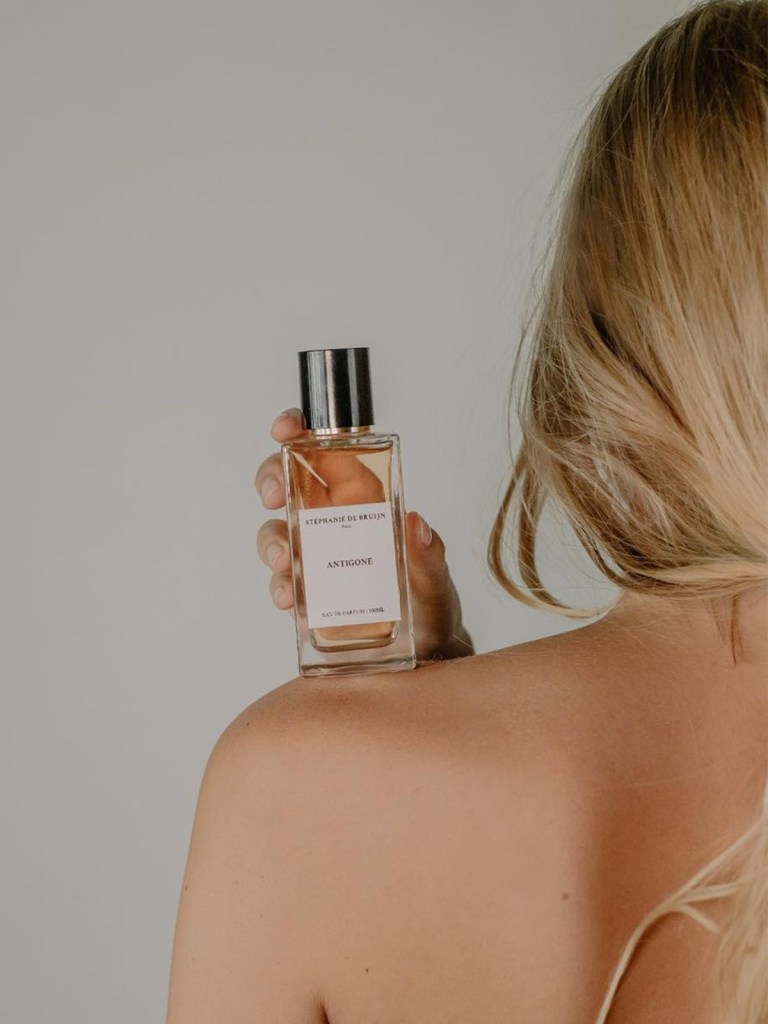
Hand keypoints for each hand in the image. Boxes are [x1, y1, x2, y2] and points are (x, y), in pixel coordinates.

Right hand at [254, 408, 473, 661]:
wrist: (426, 658)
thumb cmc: (431, 607)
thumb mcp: (436, 579)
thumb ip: (429, 554)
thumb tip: (416, 524)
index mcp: (364, 501)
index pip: (327, 454)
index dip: (301, 433)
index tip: (287, 430)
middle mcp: (335, 523)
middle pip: (289, 484)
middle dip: (272, 480)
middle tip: (276, 495)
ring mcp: (316, 557)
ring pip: (277, 532)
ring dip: (273, 541)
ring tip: (288, 560)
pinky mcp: (306, 594)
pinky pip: (282, 582)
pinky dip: (279, 586)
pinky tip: (290, 598)